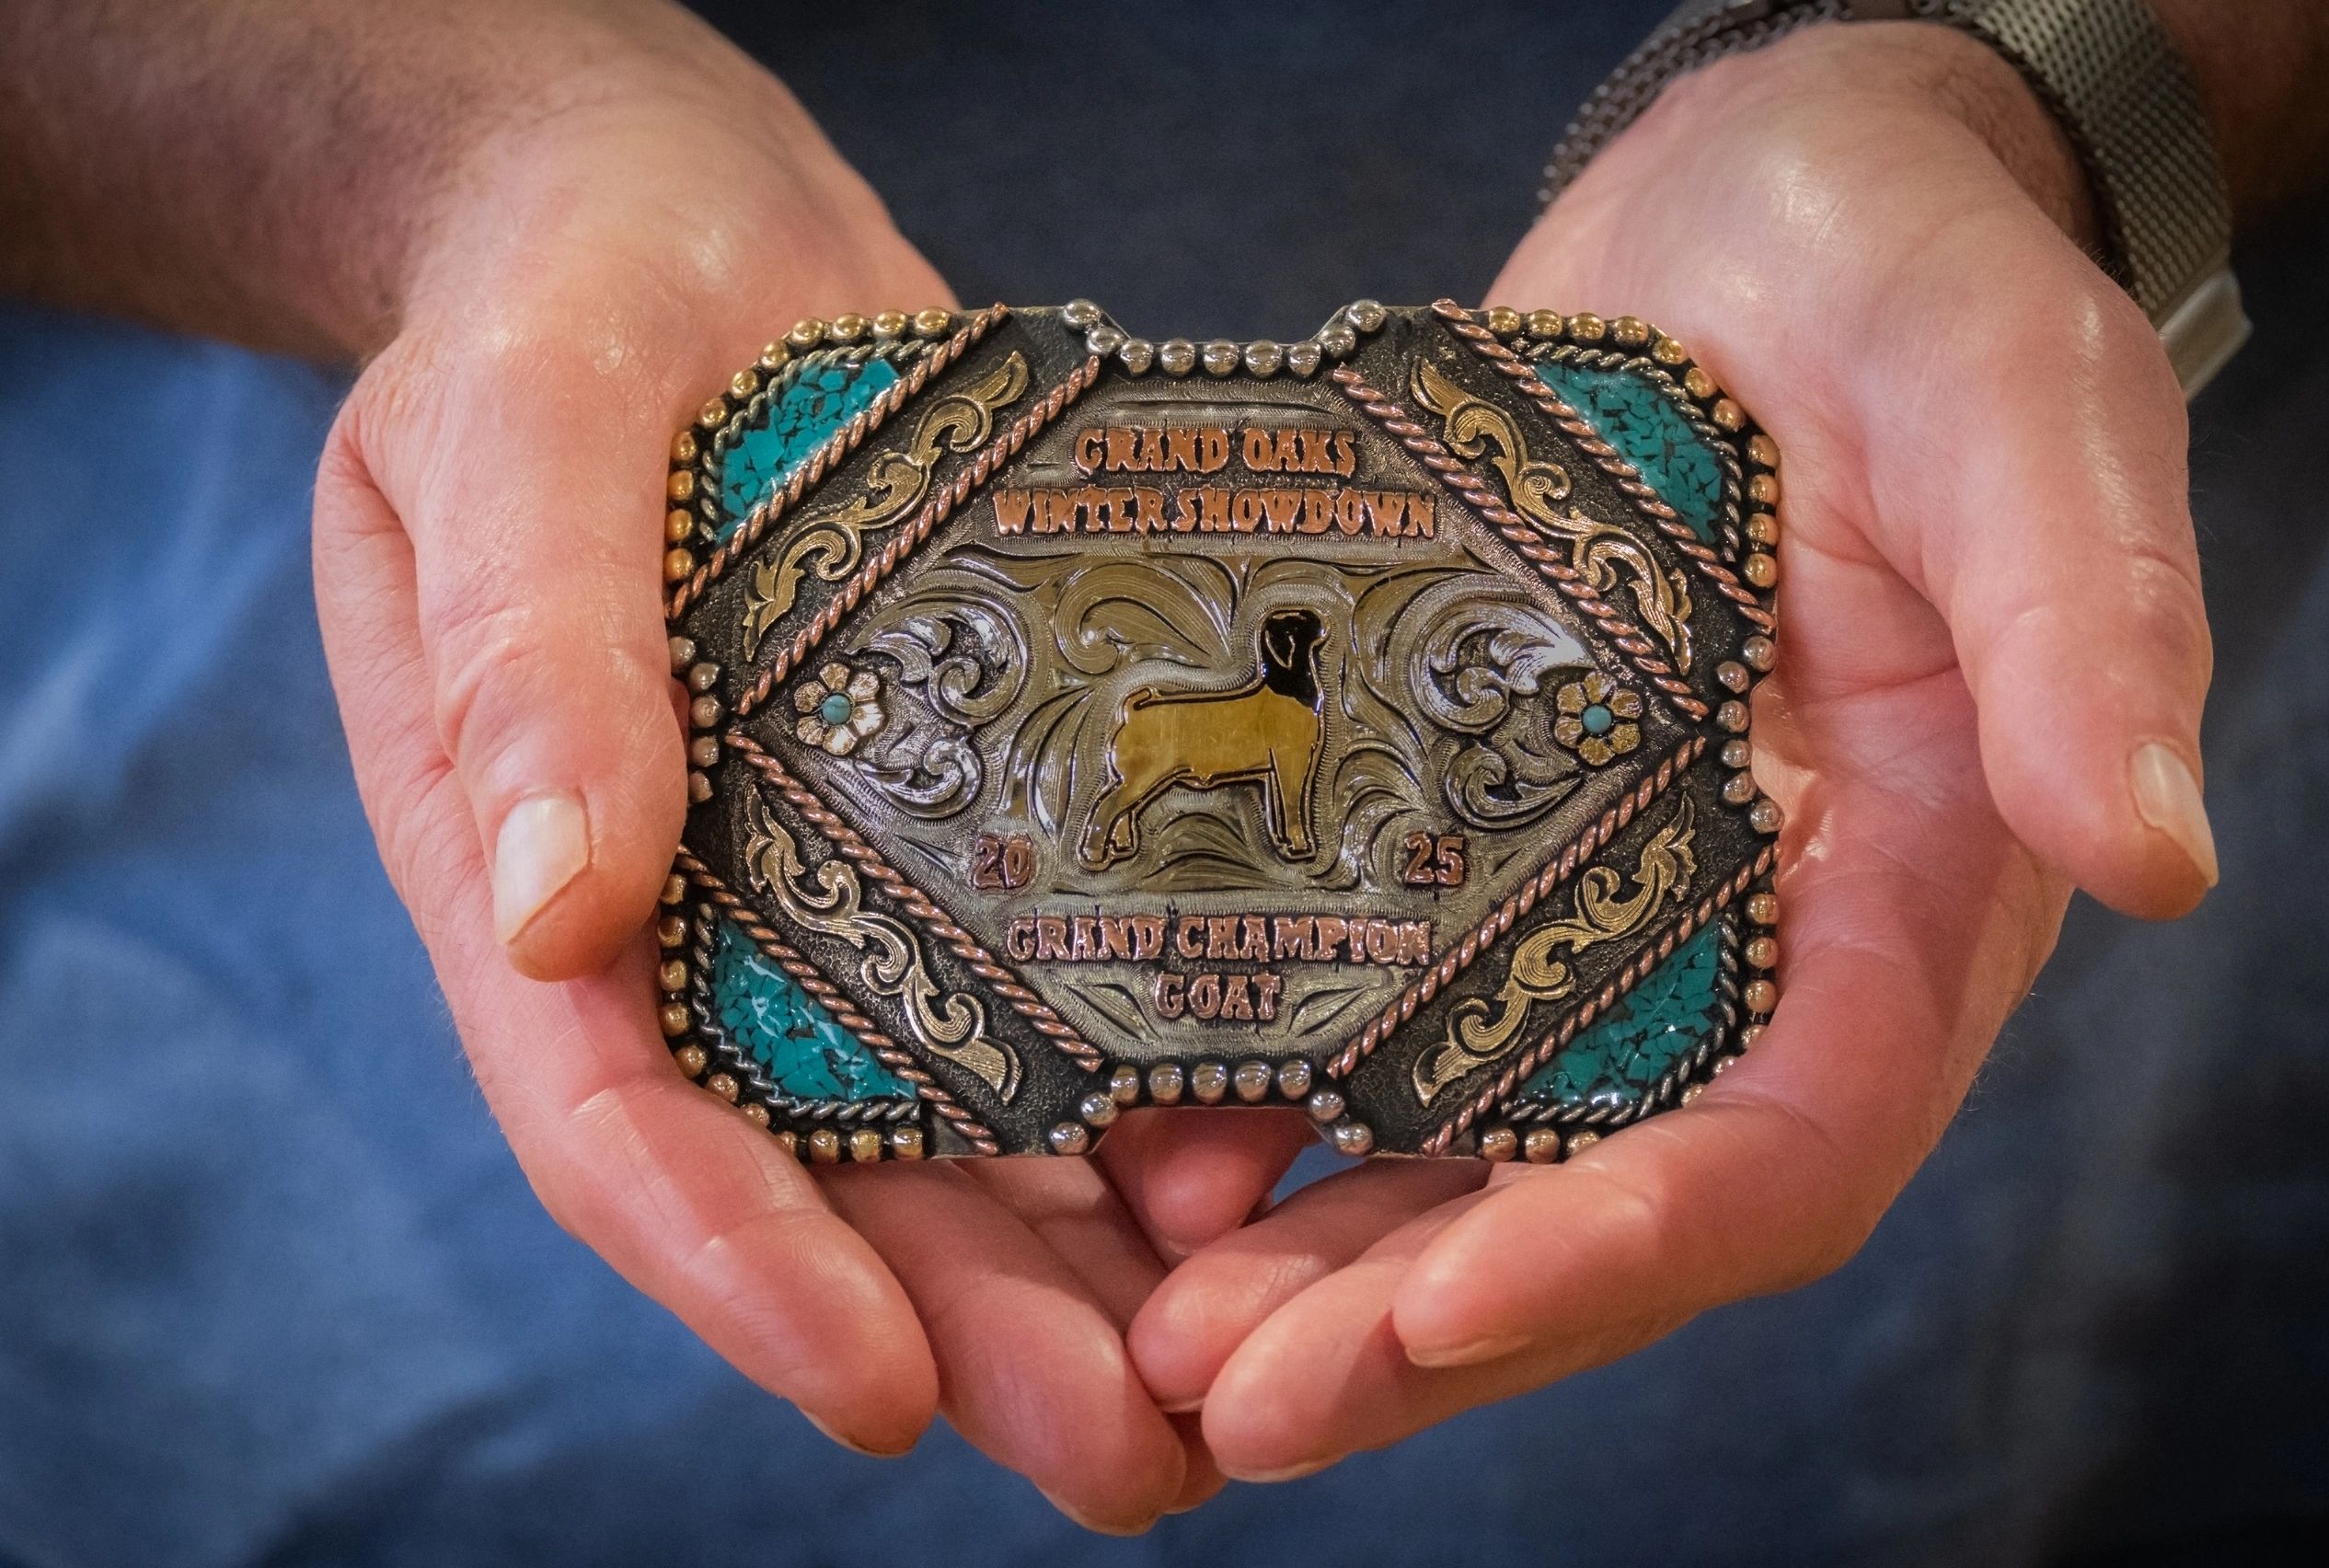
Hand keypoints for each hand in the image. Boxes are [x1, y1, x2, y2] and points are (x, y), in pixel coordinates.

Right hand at [308, 20, 1287, 1529]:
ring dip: (1079, 1263)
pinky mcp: (949, 808)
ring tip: (1237, 1376)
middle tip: (1135, 1453)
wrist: (684, 218)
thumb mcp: (512, 416)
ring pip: (949, 1113)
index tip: (875, 1387)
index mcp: (517, 850)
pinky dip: (1141, 1084)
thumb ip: (523, 642)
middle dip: (967, 1326)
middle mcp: (683, 905)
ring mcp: (821, 869)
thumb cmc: (566, 289)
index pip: (614, 1107)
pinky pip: (1042, 981)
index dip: (734, 1260)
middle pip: (816, 1164)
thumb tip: (545, 910)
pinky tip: (1267, 1158)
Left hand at [1127, 20, 2216, 1477]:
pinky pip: (1363, 1018)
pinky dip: (1258, 1107)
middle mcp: (1747, 950)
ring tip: (1154, 1340)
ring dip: (1313, 1271)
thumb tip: (2147, 850)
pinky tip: (1125, 1144)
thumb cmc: (1913, 287)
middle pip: (1591, 1205)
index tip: (1439, 1306)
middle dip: (1418, 1325)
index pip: (1785, 1145)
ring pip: (1459, 1153)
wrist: (1750, 211)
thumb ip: (2080, 617)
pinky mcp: (1468, 843)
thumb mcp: (2015, 405)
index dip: (1626, 1246)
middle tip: (1220, 1405)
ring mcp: (1594, 910)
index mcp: (1906, 900)